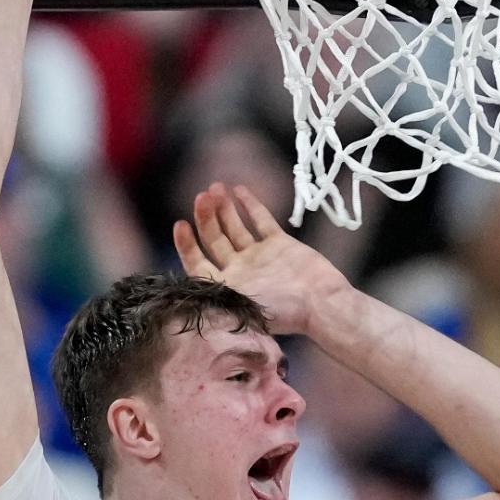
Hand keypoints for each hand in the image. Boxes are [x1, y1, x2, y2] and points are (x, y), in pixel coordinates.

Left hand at [175, 184, 351, 336]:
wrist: (321, 303)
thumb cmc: (281, 311)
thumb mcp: (238, 307)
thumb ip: (211, 296)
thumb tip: (178, 297)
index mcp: (227, 288)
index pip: (198, 263)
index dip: (186, 244)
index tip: (181, 223)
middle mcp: (241, 271)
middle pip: (215, 240)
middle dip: (206, 217)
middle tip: (202, 196)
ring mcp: (260, 257)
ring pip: (235, 228)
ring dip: (224, 208)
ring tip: (215, 188)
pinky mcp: (281, 245)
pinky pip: (261, 221)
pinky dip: (250, 205)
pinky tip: (238, 190)